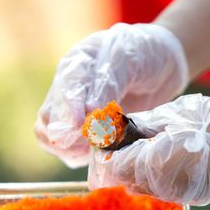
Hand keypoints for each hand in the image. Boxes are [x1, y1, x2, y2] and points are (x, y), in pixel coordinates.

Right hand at [35, 23, 188, 167]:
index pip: (65, 89)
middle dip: (65, 133)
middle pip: (50, 116)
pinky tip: (93, 153)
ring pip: (51, 134)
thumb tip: (88, 111)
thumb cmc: (143, 53)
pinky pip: (67, 148)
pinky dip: (75, 155)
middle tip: (88, 142)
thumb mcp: (128, 60)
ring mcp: (73, 109)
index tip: (79, 126)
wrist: (159, 62)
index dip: (70, 109)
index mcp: (77, 64)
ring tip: (91, 148)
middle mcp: (68, 88)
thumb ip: (108, 84)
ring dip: (66, 147)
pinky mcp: (83, 128)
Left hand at [88, 86, 209, 204]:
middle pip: (131, 182)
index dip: (111, 156)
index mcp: (154, 163)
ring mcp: (183, 194)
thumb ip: (145, 125)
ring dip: (143, 175)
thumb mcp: (174, 115)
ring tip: (145, 155)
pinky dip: (163, 180)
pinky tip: (170, 164)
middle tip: (123, 150)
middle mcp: (165, 186)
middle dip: (124, 167)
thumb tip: (125, 127)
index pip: (119, 166)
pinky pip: (171, 191)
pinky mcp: (199, 197)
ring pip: (151, 189)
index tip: (108, 147)